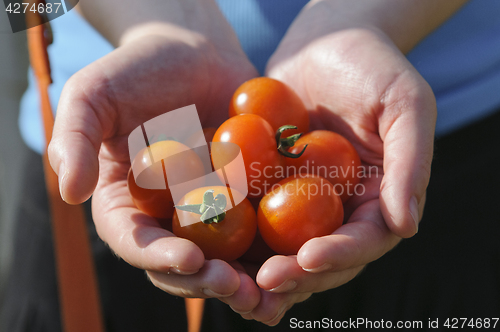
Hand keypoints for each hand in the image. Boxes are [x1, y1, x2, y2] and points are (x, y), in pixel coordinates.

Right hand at [48, 8, 259, 299]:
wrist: (194, 53)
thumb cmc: (139, 69)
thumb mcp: (95, 93)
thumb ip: (75, 138)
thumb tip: (70, 194)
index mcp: (125, 203)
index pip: (134, 241)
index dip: (158, 256)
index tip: (190, 258)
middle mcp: (164, 217)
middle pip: (180, 263)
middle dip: (207, 281)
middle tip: (238, 287)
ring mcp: (206, 211)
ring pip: (223, 258)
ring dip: (247, 280)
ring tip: (273, 290)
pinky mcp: (243, 199)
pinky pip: (259, 229)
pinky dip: (275, 249)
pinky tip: (300, 258)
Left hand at [234, 1, 435, 324]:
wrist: (324, 41)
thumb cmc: (373, 65)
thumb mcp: (406, 103)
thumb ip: (410, 162)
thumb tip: (406, 224)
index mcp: (379, 198)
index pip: (366, 239)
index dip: (341, 255)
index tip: (309, 258)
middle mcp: (342, 207)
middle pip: (322, 255)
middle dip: (296, 273)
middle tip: (264, 281)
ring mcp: (304, 199)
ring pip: (285, 246)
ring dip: (262, 267)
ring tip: (234, 280)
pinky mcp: (270, 185)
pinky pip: (254, 213)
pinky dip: (237, 232)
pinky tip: (213, 244)